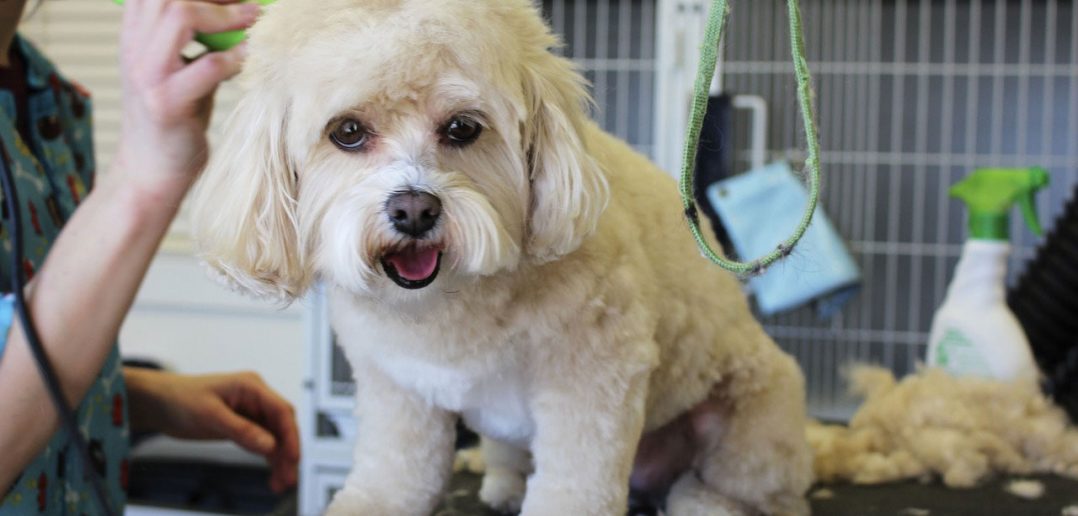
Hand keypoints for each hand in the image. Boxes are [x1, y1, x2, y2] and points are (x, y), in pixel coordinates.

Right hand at [114, 0, 259, 200]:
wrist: (150, 171)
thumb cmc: (175, 118)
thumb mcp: (179, 69)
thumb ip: (197, 42)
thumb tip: (241, 12)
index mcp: (134, 36)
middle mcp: (134, 49)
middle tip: (249, 5)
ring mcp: (147, 75)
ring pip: (180, 16)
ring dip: (225, 16)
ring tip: (254, 21)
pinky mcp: (167, 104)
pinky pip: (207, 67)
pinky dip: (236, 58)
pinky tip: (252, 59)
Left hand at [125, 368, 299, 492]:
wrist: (158, 403)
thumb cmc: (180, 399)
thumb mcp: (210, 416)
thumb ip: (242, 431)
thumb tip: (270, 445)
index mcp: (251, 387)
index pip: (281, 411)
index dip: (291, 435)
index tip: (293, 458)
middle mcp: (255, 398)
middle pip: (282, 426)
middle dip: (287, 452)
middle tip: (288, 477)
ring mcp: (250, 412)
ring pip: (274, 437)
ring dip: (279, 459)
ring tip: (280, 483)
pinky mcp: (242, 425)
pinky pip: (262, 442)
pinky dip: (267, 459)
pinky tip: (271, 474)